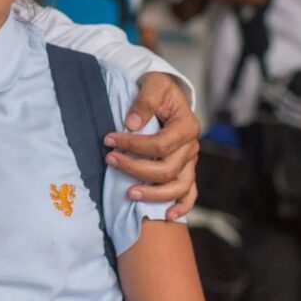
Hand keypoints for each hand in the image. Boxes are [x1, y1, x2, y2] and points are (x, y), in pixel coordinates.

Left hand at [104, 71, 199, 219]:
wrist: (166, 94)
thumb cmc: (159, 89)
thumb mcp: (153, 85)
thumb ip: (144, 102)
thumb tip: (130, 124)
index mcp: (187, 125)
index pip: (161, 144)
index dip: (134, 146)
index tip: (109, 140)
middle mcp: (191, 146)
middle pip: (167, 169)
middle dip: (136, 168)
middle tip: (110, 160)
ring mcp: (191, 162)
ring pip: (178, 187)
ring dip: (153, 193)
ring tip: (129, 193)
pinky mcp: (187, 171)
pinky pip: (190, 194)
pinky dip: (181, 207)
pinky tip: (166, 215)